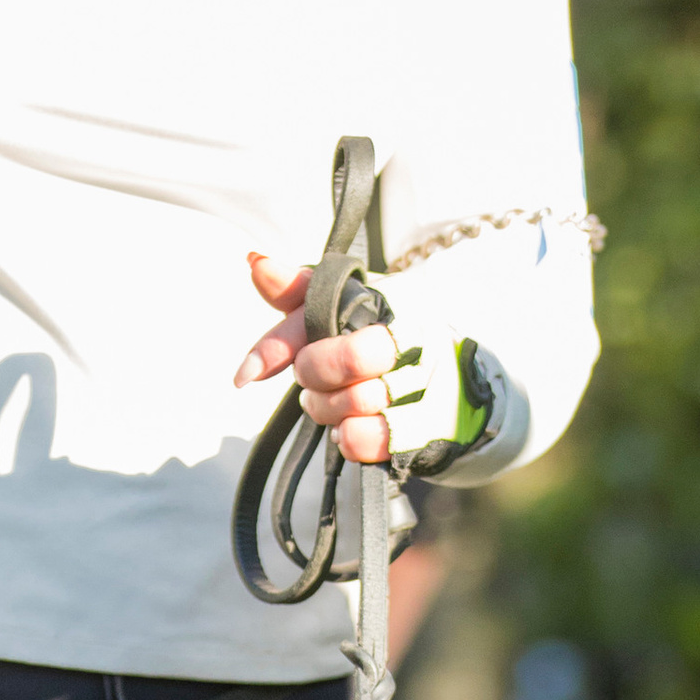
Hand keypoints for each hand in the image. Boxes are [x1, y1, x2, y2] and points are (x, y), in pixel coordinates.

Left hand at [235, 252, 498, 470]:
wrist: (455, 389)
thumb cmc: (388, 340)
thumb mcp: (348, 307)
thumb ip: (300, 291)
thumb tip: (255, 261)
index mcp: (390, 302)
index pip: (322, 311)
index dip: (279, 345)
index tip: (245, 375)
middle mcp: (411, 339)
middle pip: (340, 361)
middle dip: (313, 375)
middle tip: (313, 379)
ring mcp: (421, 387)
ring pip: (350, 403)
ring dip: (328, 408)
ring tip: (335, 402)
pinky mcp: (423, 431)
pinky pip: (363, 439)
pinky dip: (348, 437)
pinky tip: (351, 426)